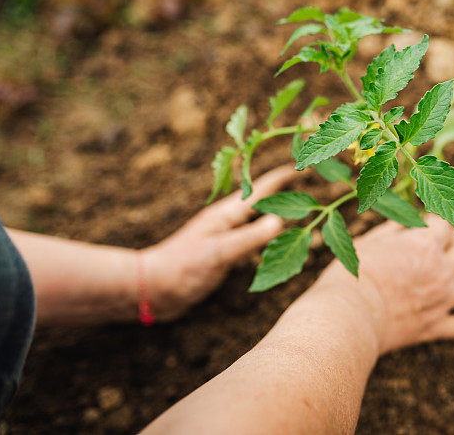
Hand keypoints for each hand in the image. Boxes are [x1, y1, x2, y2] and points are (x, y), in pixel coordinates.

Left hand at [141, 165, 297, 319]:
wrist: (152, 288)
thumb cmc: (182, 269)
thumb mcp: (219, 253)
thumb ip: (249, 238)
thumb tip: (280, 220)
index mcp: (225, 214)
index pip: (259, 190)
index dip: (280, 178)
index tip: (300, 164)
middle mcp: (225, 220)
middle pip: (258, 198)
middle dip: (279, 187)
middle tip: (301, 177)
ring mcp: (222, 234)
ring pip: (253, 215)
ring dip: (272, 207)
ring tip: (292, 203)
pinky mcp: (220, 250)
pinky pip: (249, 234)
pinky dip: (264, 229)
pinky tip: (268, 236)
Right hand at [315, 215, 453, 353]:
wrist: (347, 319)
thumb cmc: (351, 276)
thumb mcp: (370, 240)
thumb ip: (395, 227)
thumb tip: (410, 217)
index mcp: (426, 245)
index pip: (442, 223)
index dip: (436, 216)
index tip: (428, 214)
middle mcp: (442, 271)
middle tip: (445, 234)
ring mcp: (442, 300)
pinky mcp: (435, 326)